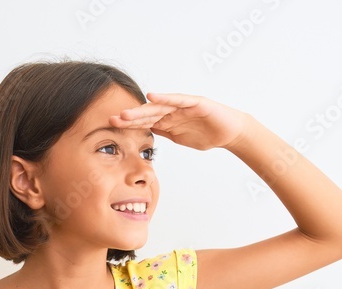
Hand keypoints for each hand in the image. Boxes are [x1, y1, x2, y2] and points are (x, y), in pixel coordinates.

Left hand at [109, 92, 250, 151]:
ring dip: (142, 109)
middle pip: (147, 114)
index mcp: (167, 120)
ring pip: (159, 107)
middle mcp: (172, 110)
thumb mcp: (179, 138)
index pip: (144, 122)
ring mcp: (183, 105)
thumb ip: (164, 132)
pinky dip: (166, 98)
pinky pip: (178, 100)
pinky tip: (152, 96)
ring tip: (126, 113)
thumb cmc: (206, 134)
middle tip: (112, 120)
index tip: (111, 127)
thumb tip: (146, 133)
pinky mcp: (196, 102)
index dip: (129, 124)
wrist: (230, 132)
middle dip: (130, 117)